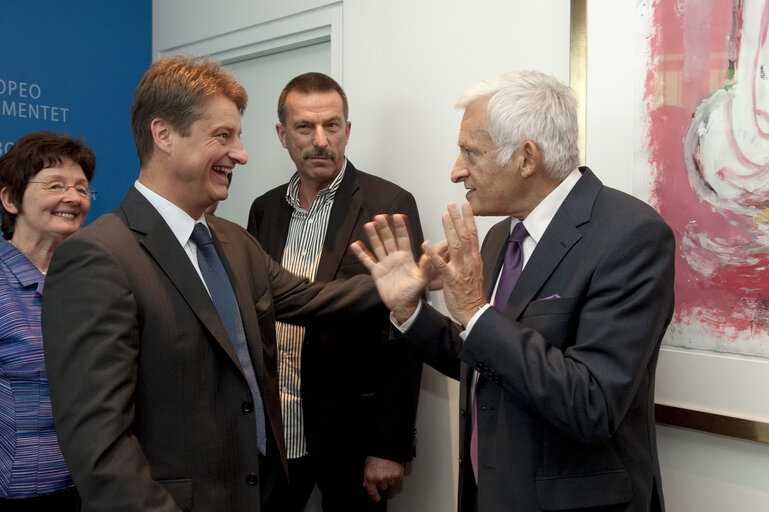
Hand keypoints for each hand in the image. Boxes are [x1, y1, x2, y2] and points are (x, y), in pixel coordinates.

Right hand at [351, 214, 430, 322]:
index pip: (404, 239)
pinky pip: (368, 261)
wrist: (403, 305)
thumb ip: (426, 267)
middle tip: (380, 217)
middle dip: (385, 228)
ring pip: (378, 246)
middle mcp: (395, 258)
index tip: (398, 216)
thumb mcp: (423, 280)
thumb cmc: (414, 293)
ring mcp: (385, 264)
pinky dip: (361, 253)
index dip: (401, 227)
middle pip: (389, 239)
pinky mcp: (377, 272)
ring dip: (374, 236)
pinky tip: (356, 245)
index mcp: (407, 258)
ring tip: (369, 225)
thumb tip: (428, 254)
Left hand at [362, 456, 403, 501]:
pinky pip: (398, 478)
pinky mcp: (397, 474)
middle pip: (383, 487)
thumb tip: (367, 484)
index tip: (377, 498)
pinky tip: (393, 467)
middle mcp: (380, 478)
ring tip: (388, 468)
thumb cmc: (376, 454)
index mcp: (370, 476)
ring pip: (391, 483)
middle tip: (383, 472)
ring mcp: (389, 476)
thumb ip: (368, 477)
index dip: (375, 496)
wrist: (386, 447)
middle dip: (383, 481)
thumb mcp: (368, 465)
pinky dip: (396, 474)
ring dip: (390, 477)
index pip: (372, 491)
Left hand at [425, 202, 486, 325]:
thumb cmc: (471, 293)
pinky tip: (426, 244)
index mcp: (474, 258)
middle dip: (459, 218)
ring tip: (444, 215)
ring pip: (456, 245)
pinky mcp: (451, 279)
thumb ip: (469, 257)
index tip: (465, 206)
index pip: (473, 234)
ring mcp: (461, 269)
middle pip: (466, 235)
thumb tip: (466, 246)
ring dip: (450, 229)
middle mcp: (469, 261)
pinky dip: (433, 254)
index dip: (469, 219)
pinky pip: (441, 265)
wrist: (474, 311)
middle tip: (452, 204)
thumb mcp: (474, 271)